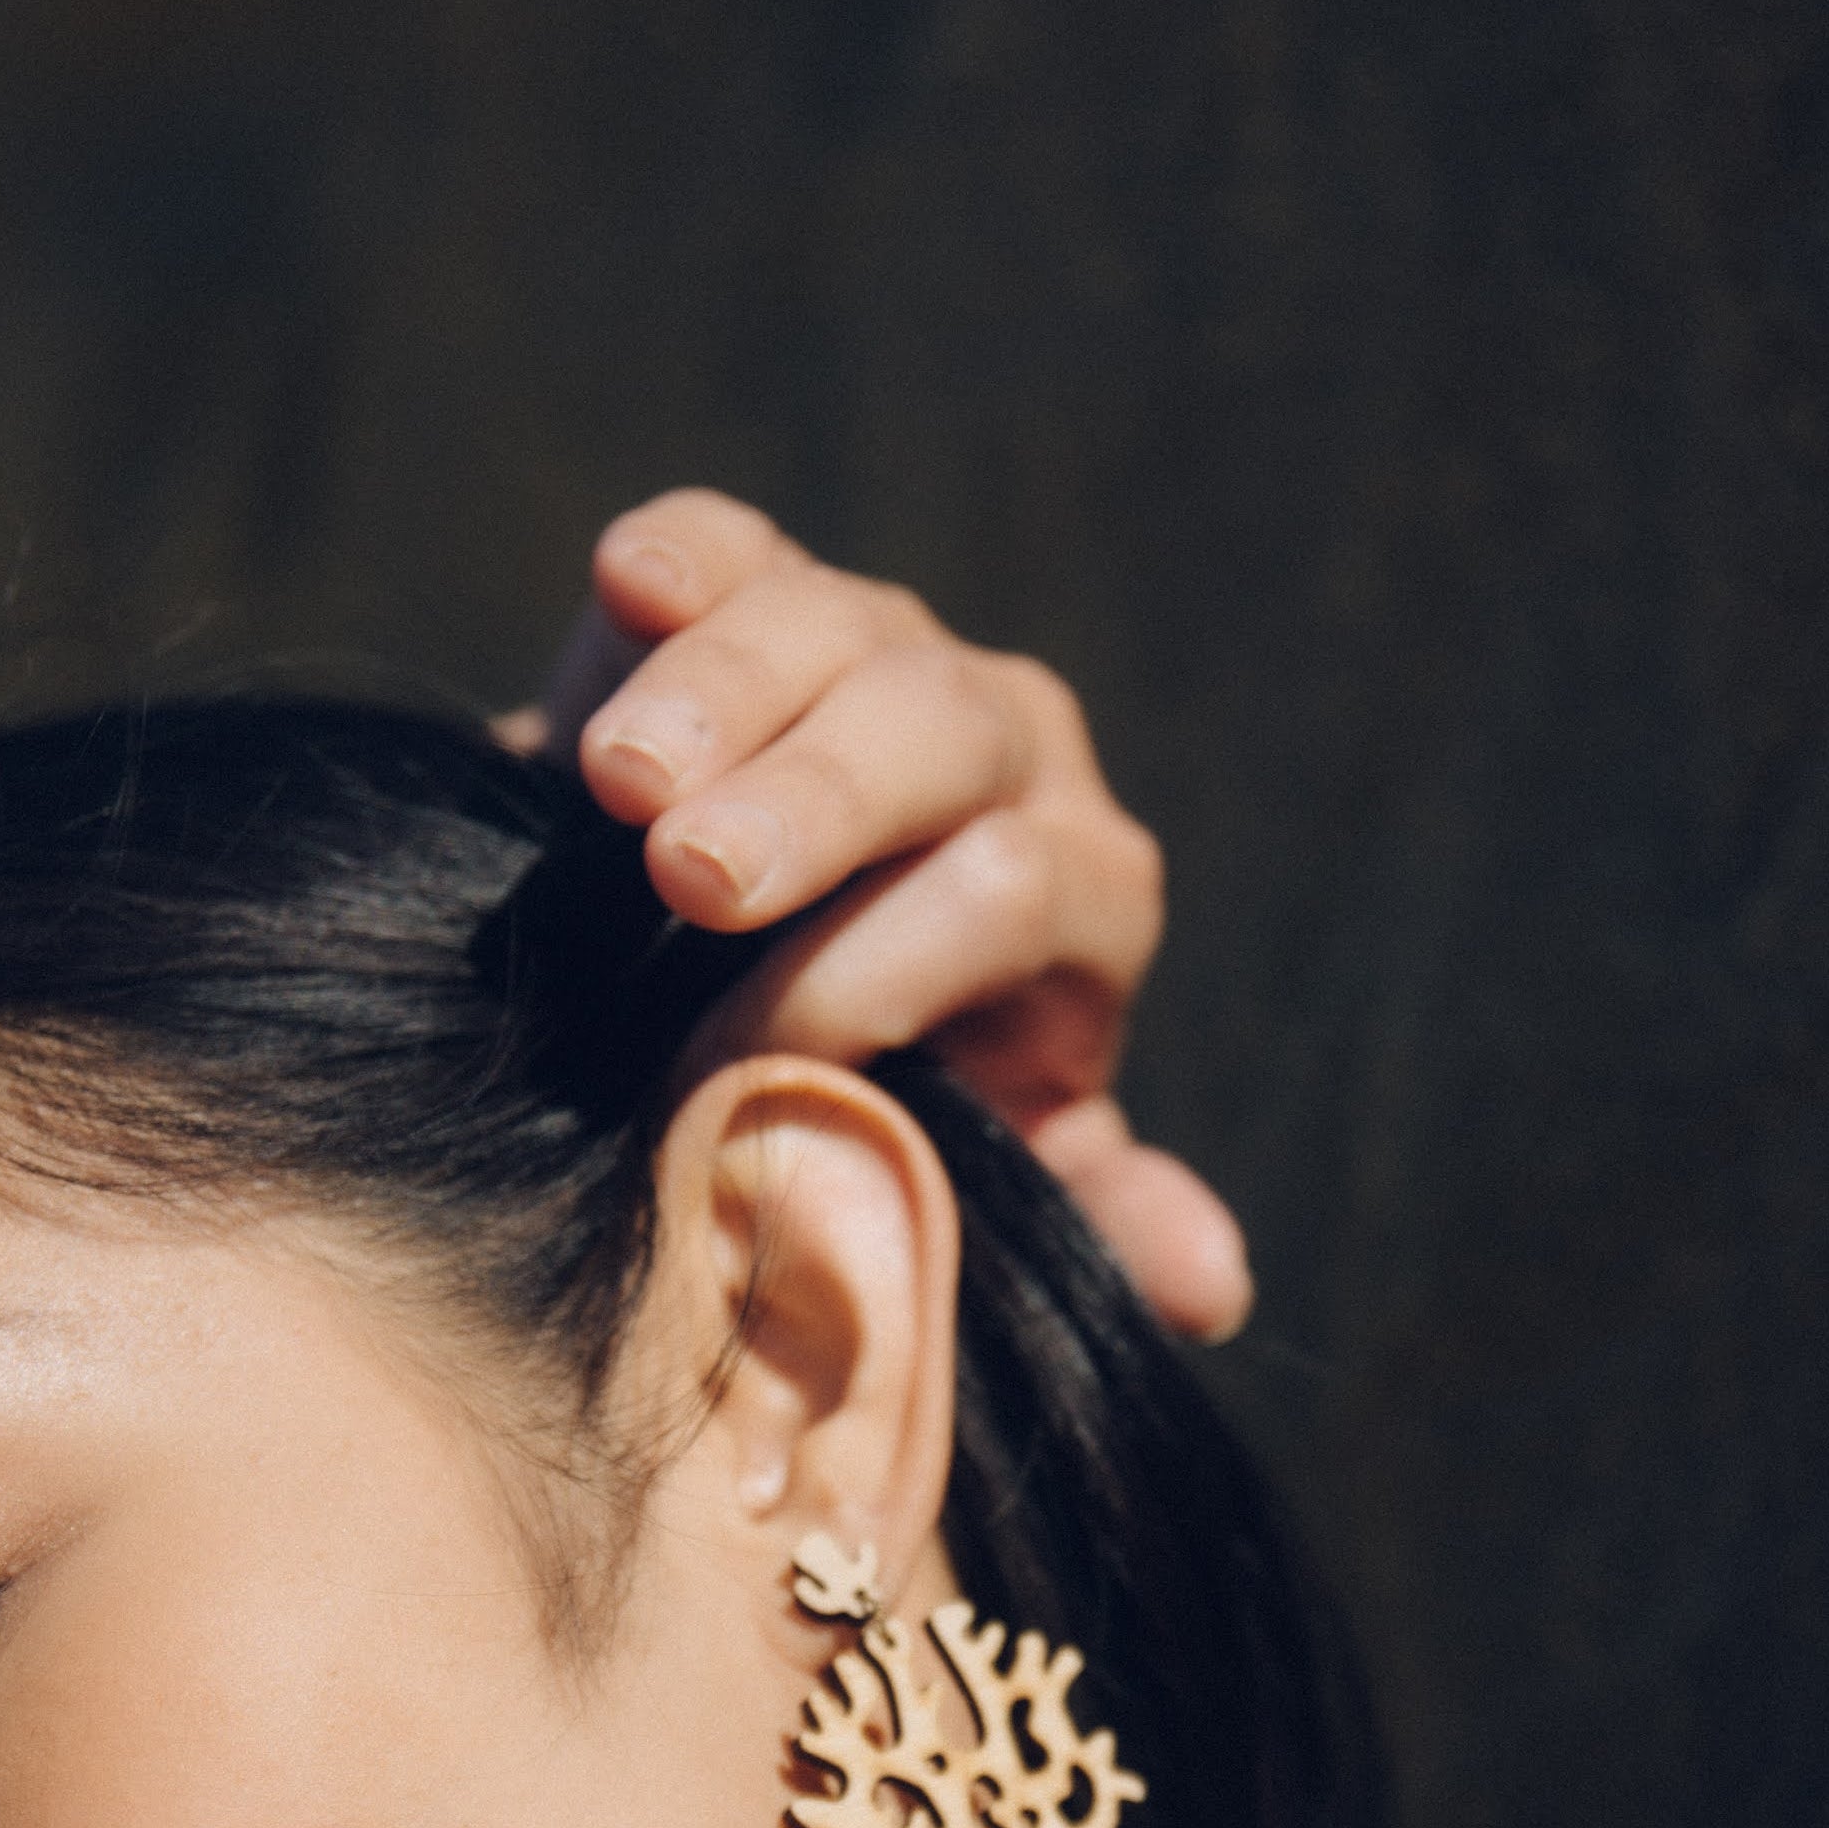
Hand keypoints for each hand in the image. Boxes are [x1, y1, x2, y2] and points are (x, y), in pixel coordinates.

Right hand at [510, 489, 1251, 1342]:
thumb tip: (1211, 1280)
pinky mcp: (767, 594)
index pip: (1009, 890)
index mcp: (1084, 890)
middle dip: (813, 805)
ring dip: (722, 695)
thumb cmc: (886, 1105)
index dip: (873, 974)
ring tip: (617, 783)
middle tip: (690, 878)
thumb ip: (1095, 1217)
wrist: (735, 1004)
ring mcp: (889, 653)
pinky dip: (683, 560)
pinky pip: (738, 547)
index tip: (735, 1065)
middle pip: (937, 732)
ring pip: (832, 625)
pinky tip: (629, 582)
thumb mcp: (989, 1176)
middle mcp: (1011, 749)